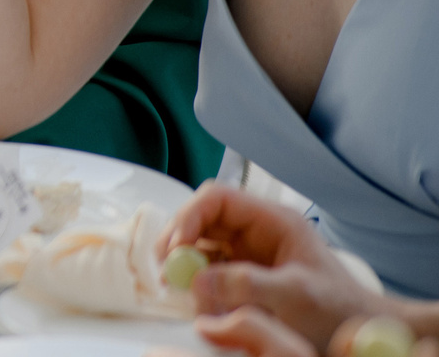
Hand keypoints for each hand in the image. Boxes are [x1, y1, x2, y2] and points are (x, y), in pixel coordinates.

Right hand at [167, 184, 388, 347]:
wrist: (362, 332)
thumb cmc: (339, 310)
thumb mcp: (295, 295)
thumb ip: (247, 284)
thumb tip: (196, 278)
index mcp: (272, 221)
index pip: (216, 198)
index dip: (188, 216)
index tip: (176, 247)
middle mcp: (256, 231)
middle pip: (201, 219)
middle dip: (179, 240)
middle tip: (167, 270)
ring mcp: (249, 253)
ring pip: (201, 243)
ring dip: (186, 262)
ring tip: (179, 287)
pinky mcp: (245, 275)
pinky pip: (210, 268)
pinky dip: (198, 280)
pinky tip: (196, 297)